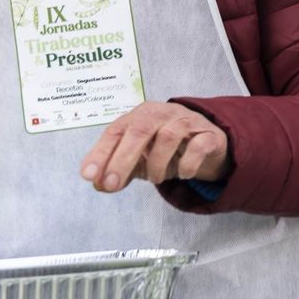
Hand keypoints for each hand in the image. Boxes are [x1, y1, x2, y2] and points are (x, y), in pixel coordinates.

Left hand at [79, 102, 230, 192]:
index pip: (116, 131)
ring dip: (157, 164)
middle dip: (122, 159)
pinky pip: (198, 146)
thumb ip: (119, 169)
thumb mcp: (140, 159)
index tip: (88, 175)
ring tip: (155, 179)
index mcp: (140, 116)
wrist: (208, 144)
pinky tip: (183, 174)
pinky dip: (188, 164)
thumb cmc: (168, 149)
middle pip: (139, 130)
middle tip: (112, 185)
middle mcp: (162, 113)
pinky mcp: (209, 134)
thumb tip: (98, 184)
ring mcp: (187, 121)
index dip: (100, 153)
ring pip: (168, 136)